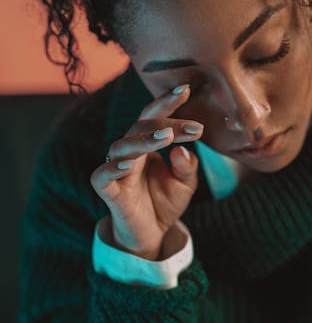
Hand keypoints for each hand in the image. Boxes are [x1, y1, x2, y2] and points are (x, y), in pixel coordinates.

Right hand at [90, 84, 202, 258]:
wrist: (151, 234)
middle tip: (196, 128)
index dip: (167, 102)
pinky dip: (113, 168)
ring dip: (145, 139)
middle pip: (142, 126)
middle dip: (169, 123)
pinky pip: (103, 175)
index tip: (187, 89)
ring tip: (167, 137)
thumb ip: (187, 167)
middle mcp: (130, 151)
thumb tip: (182, 151)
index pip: (154, 117)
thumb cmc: (165, 202)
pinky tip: (128, 164)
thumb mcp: (185, 184)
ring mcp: (116, 169)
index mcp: (147, 144)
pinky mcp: (108, 191)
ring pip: (123, 146)